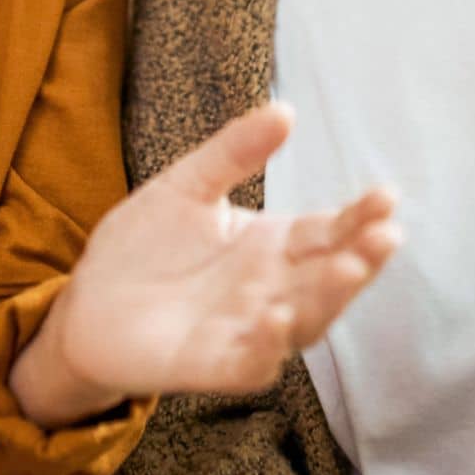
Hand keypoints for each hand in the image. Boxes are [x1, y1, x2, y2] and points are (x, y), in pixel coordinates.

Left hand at [13, 104, 400, 422]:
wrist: (87, 301)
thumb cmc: (144, 245)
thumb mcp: (188, 185)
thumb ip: (233, 152)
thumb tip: (285, 109)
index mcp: (272, 245)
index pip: (328, 231)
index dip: (359, 217)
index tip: (387, 196)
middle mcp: (272, 289)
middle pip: (329, 278)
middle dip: (360, 259)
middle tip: (385, 235)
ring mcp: (247, 330)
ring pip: (305, 322)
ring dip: (328, 299)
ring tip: (346, 269)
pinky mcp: (213, 365)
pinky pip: (252, 362)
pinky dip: (268, 344)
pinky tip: (277, 317)